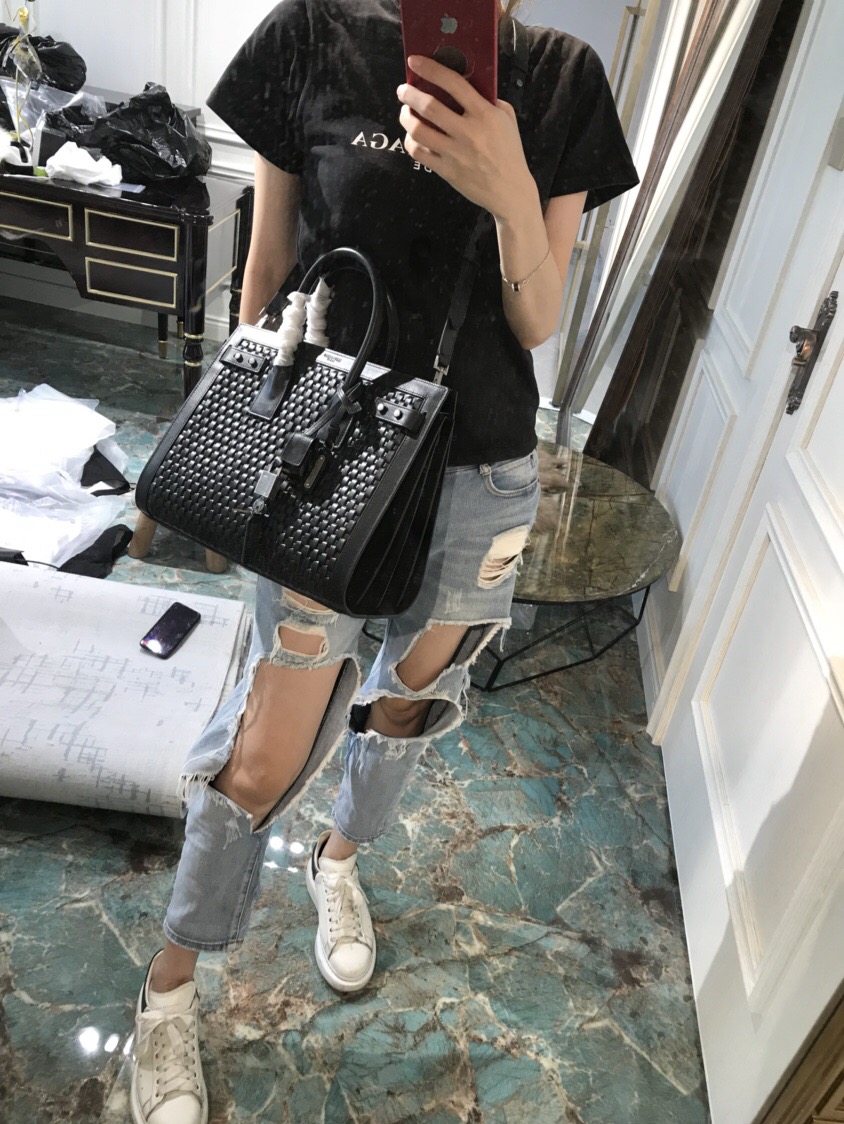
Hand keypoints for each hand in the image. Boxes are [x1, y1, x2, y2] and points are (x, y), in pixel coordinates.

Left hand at [397, 54, 534, 221]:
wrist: (510, 191)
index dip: (431, 69)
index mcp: (485, 114)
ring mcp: (456, 153)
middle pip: (429, 106)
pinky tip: (412, 135)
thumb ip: (488, 100)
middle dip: (410, 94)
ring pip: (419, 130)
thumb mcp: (507, 119)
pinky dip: (410, 141)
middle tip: (402, 90)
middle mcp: (468, 132)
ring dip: (406, 117)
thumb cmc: (509, 151)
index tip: (414, 61)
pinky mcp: (447, 171)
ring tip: (405, 112)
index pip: (454, 84)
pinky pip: (419, 153)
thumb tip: (465, 84)